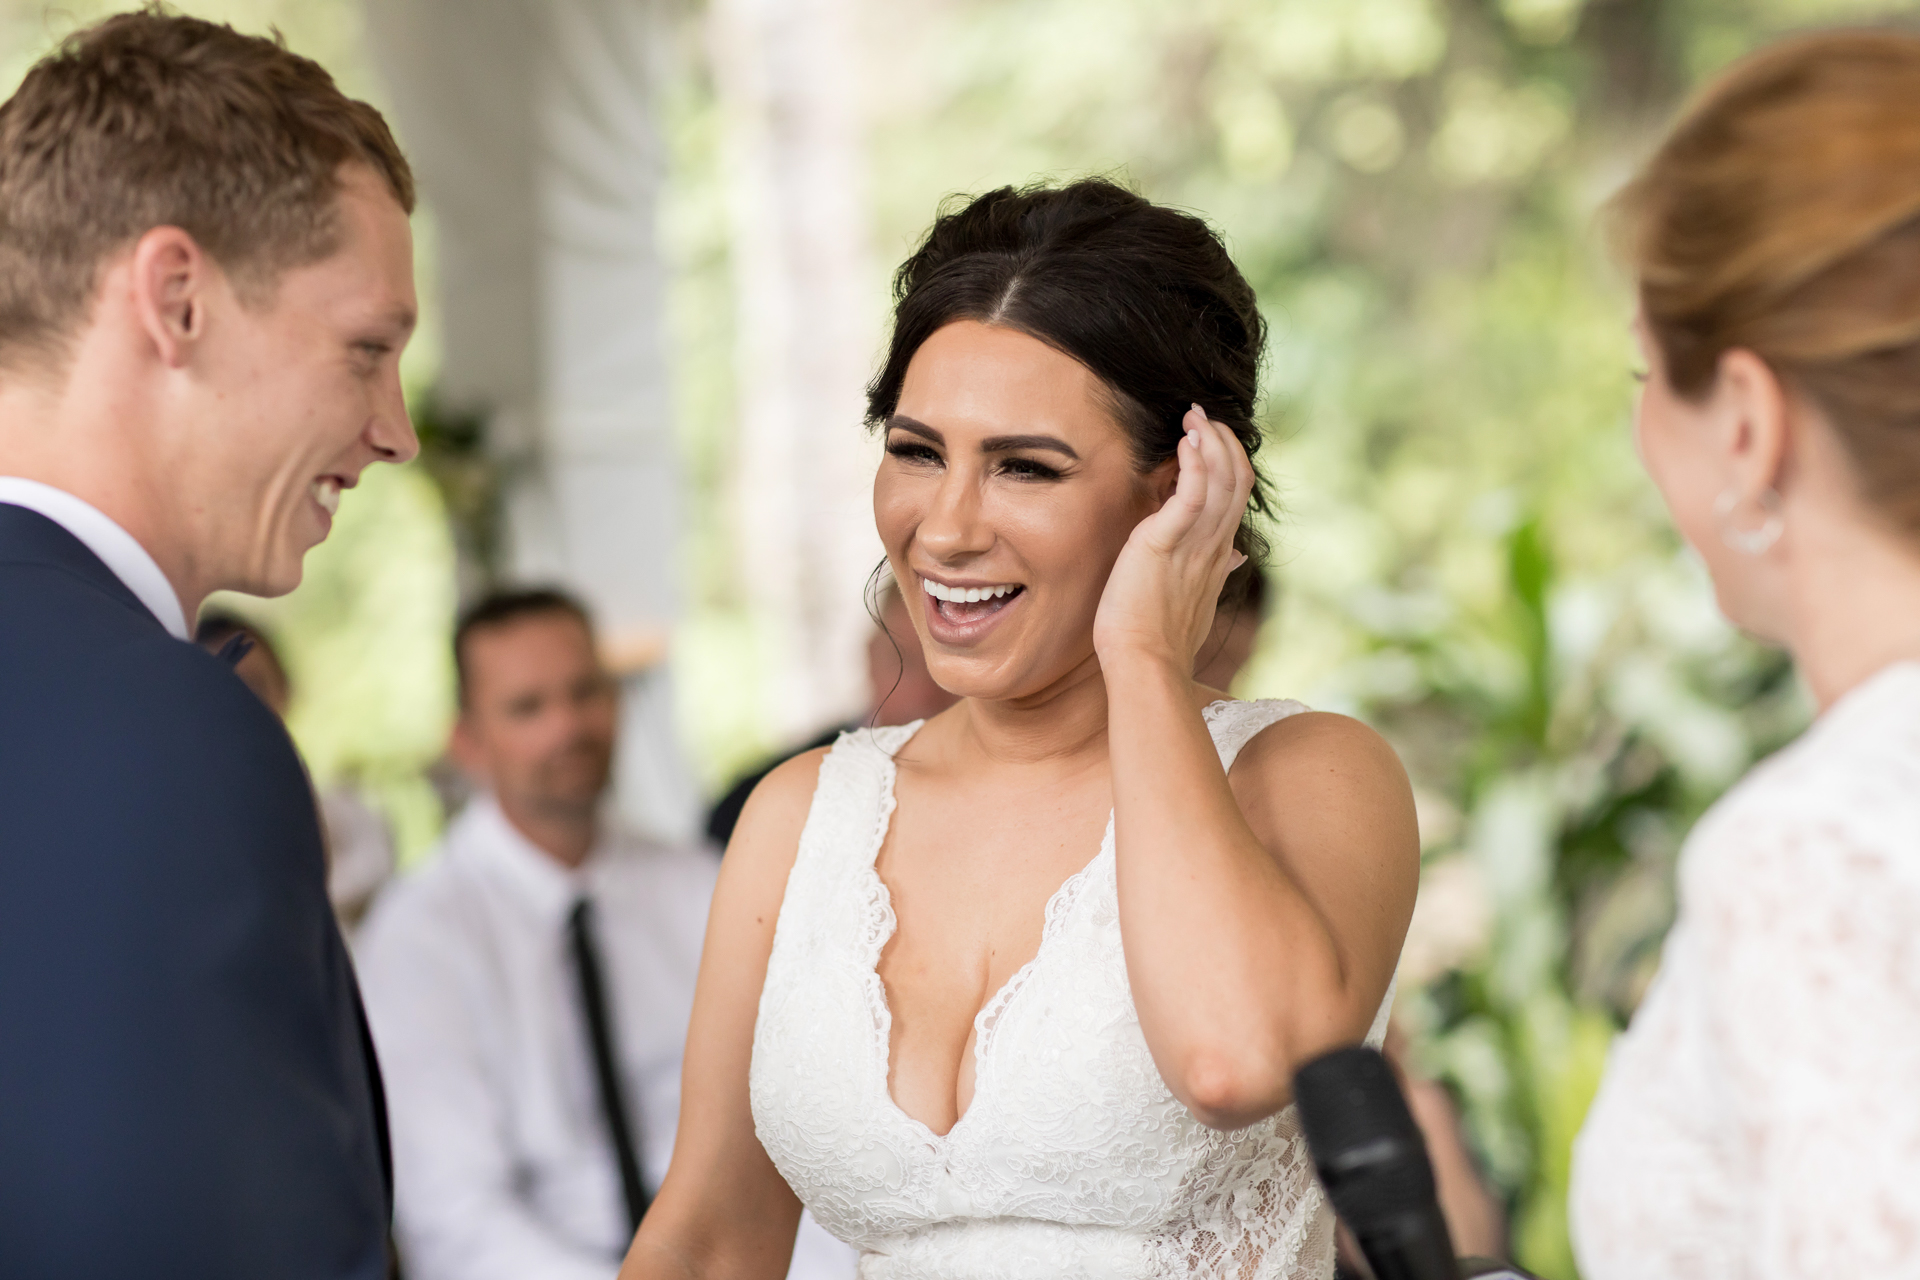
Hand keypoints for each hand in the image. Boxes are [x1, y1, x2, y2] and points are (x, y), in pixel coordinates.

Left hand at [1093, 404, 1254, 671]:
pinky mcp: (1165, 541)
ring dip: (1209, 440)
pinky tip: (1186, 442)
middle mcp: (1215, 544)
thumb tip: (1238, 555)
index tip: (1210, 438)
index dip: (1230, 461)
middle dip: (1223, 439)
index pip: (1237, 495)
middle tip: (1201, 414)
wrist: (1144, 663)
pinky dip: (1194, 462)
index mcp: (1219, 554)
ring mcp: (1194, 543)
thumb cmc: (1159, 638)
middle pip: (1237, 478)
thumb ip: (1217, 571)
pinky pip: (1191, 493)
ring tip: (1194, 416)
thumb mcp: (1196, 599)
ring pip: (1221, 478)